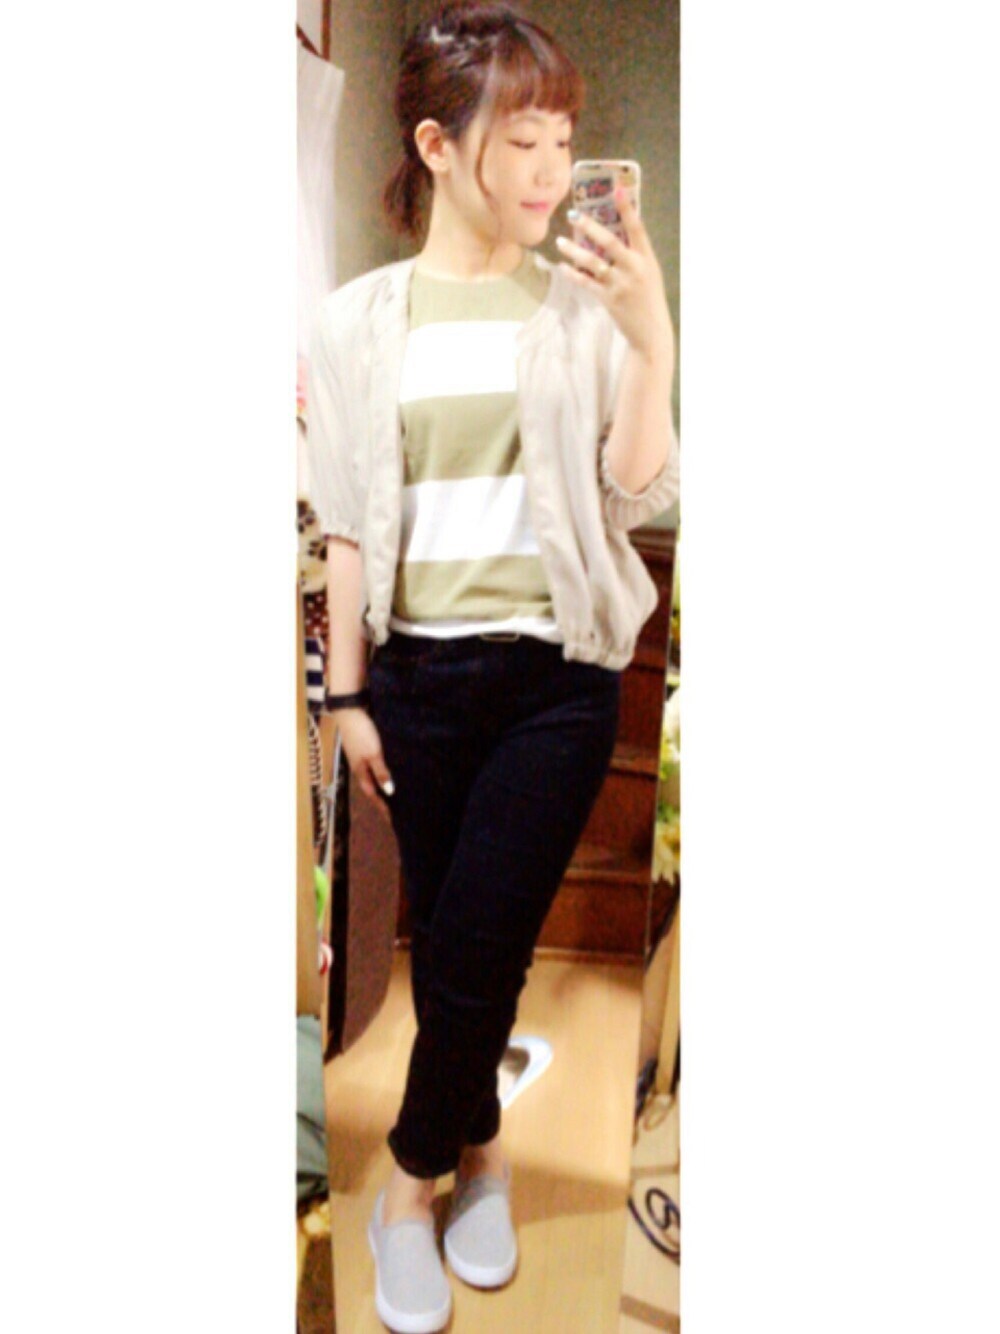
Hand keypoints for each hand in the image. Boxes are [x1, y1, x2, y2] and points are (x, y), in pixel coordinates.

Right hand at [332, 708, 394, 826]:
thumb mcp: (374, 754)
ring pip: (372, 776)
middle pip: (372, 788)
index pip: (373, 795)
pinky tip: (389, 770)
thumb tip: (389, 792)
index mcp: (361, 772)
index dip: (382, 807)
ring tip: (395, 793)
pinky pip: (374, 765)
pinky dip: (381, 772)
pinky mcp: (363, 748)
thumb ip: (380, 772)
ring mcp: (360, 757)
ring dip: (382, 785)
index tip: (392, 820)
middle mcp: (360, 767)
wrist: (349, 711)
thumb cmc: (362, 733)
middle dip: (383, 799)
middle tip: (396, 809)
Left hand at [555, 186, 674, 363]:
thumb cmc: (648, 299)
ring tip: (560, 241)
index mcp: (647, 259)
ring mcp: (620, 284)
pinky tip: (563, 266)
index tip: (617, 189)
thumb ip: (634, 255)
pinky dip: (574, 274)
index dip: (627, 208)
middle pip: (610, 242)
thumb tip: (612, 235)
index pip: (637, 228)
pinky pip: (587, 283)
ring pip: (593, 262)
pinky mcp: (609, 299)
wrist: (651, 332)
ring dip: (574, 251)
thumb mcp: (649, 273)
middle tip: (574, 214)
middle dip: (591, 226)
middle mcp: (634, 269)